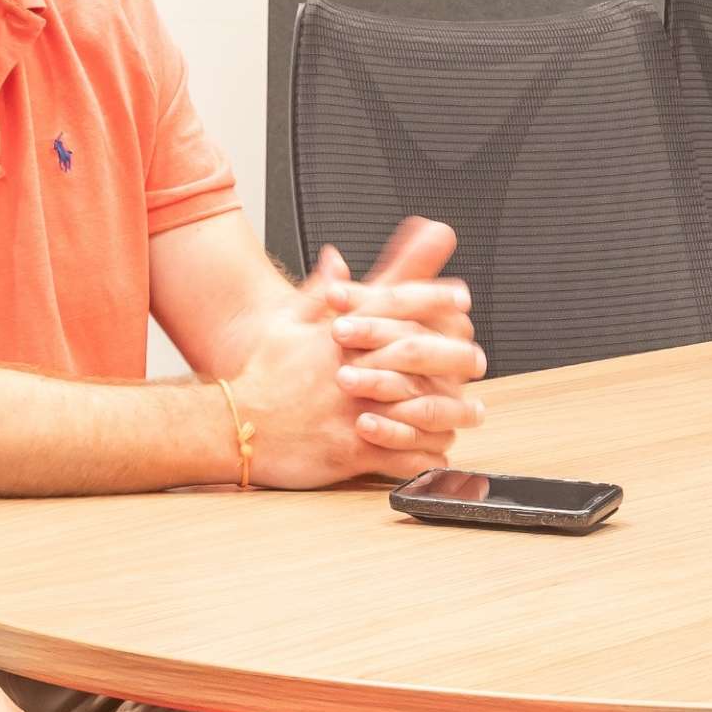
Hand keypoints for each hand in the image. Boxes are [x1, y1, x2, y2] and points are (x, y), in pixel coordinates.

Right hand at [233, 224, 483, 486]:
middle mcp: (351, 369)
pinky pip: (402, 455)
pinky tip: (440, 451)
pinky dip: (425, 454)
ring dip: (451, 413)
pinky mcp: (351, 450)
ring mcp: (354, 411)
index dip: (433, 299)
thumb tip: (337, 257)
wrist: (233, 425)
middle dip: (455, 357)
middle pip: (418, 355)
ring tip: (470, 414)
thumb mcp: (286, 324)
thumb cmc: (261, 377)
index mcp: (339, 336)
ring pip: (418, 409)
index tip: (462, 299)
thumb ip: (321, 292)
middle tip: (478, 360)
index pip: (394, 306)